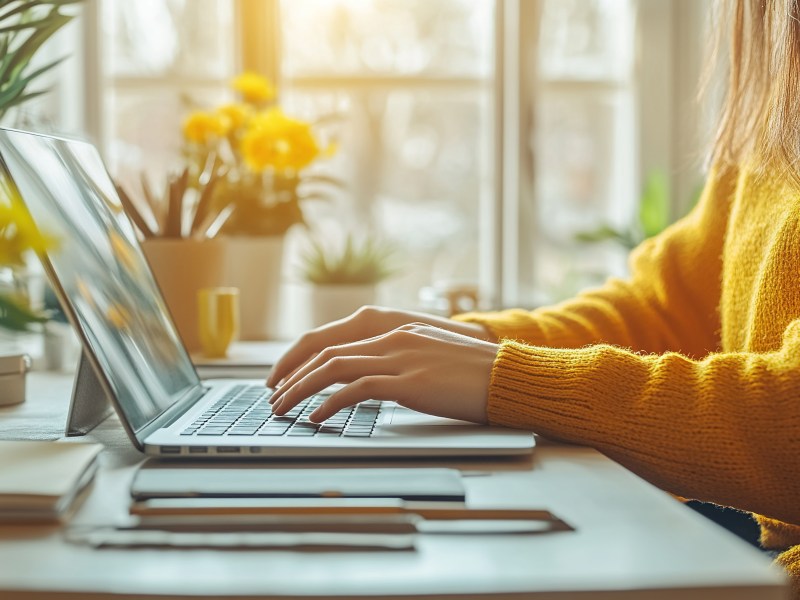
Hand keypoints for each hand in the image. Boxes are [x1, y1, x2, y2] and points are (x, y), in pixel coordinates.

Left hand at [267, 305, 493, 388]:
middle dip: (292, 376)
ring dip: (300, 390)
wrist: (508, 376)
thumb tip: (374, 378)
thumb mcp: (431, 357)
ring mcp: (400, 358)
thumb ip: (401, 359)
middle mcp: (393, 338)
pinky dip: (329, 404)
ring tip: (282, 409)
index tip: (284, 377)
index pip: (334, 340)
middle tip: (272, 397)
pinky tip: (315, 418)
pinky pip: (356, 390)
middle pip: (326, 352)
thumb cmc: (474, 373)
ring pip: (333, 369)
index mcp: (396, 329)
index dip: (302, 358)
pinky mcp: (409, 382)